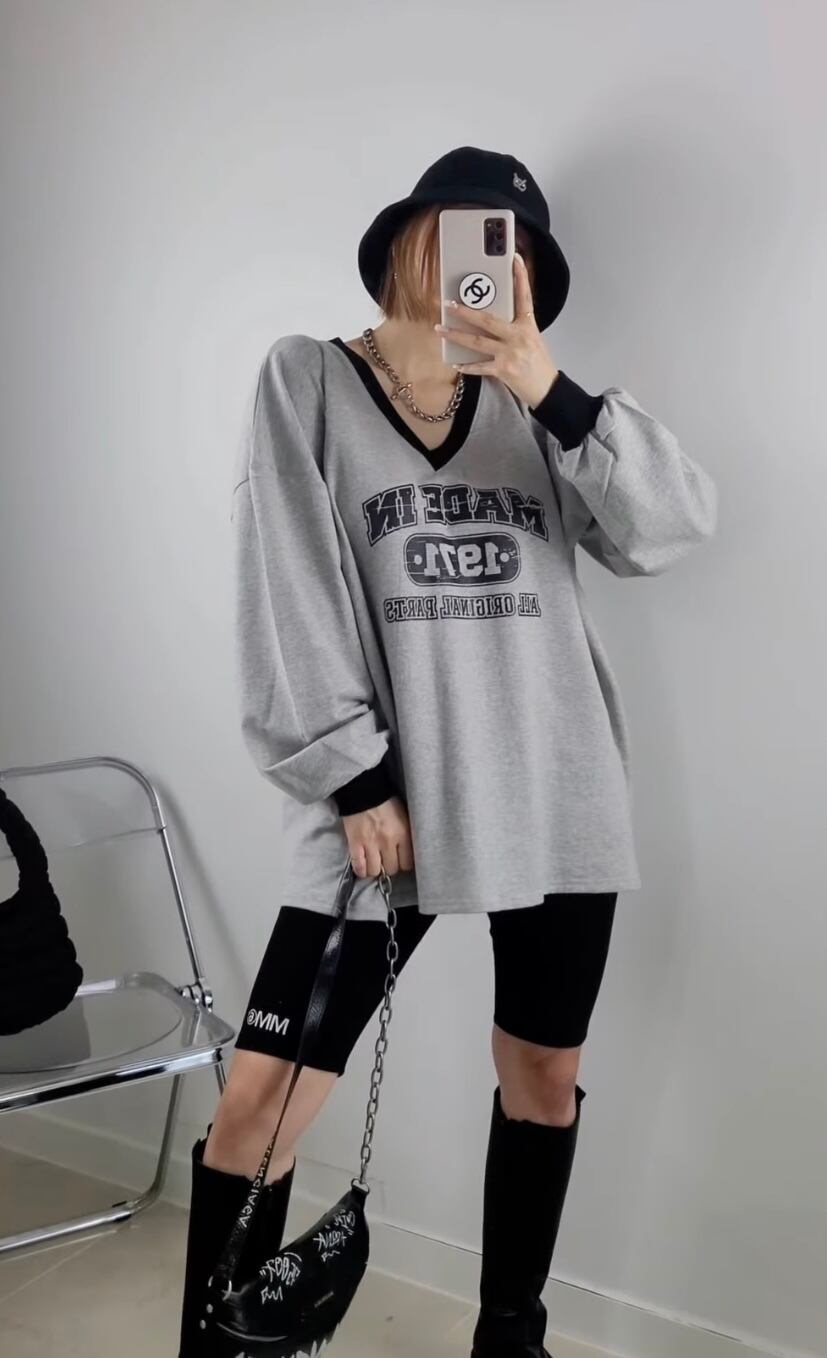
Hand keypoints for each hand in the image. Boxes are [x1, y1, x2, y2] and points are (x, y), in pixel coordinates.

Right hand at [341, 795, 414, 879]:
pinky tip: (363, 869)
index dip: (404, 864)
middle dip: (390, 867)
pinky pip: (359, 866)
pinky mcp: (355, 843)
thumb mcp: (404, 816)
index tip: (401, 861)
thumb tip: (409, 852)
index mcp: (403, 834)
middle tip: (387, 861)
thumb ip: (407, 834)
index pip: (408, 863)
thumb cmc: (385, 801)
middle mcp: (388, 842)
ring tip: (374, 864)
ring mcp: (370, 844)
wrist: (363, 789)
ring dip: (375, 870)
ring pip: (375, 871)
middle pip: (392, 869)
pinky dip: (361, 870)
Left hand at [434, 253, 559, 408]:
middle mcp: (518, 336)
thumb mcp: (532, 339)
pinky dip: (467, 367)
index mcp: (528, 326)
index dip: (520, 277)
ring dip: (455, 335)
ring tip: (439, 329)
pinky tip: (455, 364)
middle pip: (487, 320)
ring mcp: (509, 354)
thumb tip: (492, 321)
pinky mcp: (503, 370)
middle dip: (465, 311)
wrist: (547, 389)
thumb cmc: (539, 364)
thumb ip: (515, 328)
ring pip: (477, 342)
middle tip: (448, 304)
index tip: (514, 258)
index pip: (524, 296)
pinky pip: (480, 367)